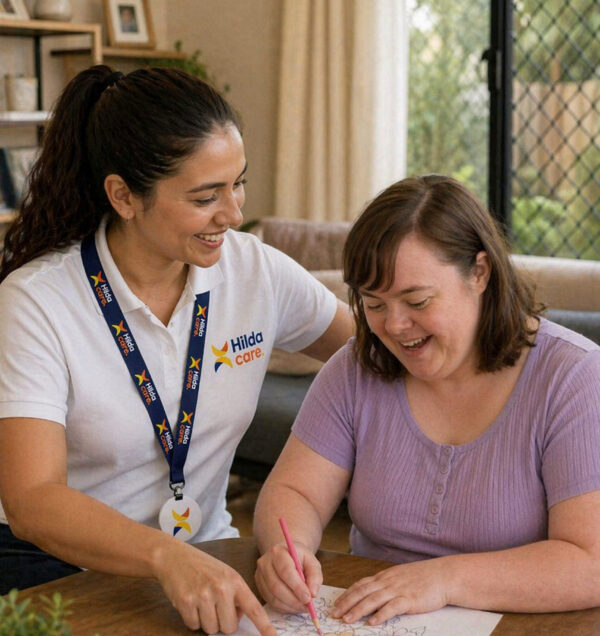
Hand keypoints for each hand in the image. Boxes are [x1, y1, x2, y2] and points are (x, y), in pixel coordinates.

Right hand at [154, 541, 277, 634]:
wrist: (175, 557)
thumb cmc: (203, 568)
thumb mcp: (225, 574)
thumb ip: (236, 594)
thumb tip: (240, 617)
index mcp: (235, 581)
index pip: (254, 608)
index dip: (264, 626)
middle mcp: (222, 588)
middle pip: (229, 627)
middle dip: (222, 621)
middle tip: (214, 604)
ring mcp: (203, 595)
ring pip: (211, 629)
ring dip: (206, 620)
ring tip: (201, 600)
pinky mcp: (186, 602)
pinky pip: (194, 626)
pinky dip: (191, 619)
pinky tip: (190, 601)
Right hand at [255, 541, 322, 613]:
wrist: (285, 555)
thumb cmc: (299, 558)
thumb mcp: (311, 561)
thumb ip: (315, 575)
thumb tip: (313, 593)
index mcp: (278, 552)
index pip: (285, 571)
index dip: (297, 586)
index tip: (308, 598)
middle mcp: (265, 563)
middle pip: (276, 586)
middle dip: (293, 599)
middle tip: (307, 606)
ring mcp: (260, 576)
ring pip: (273, 597)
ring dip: (290, 606)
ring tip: (303, 607)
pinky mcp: (260, 587)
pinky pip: (271, 602)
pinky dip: (284, 608)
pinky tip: (294, 606)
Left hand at [331, 558, 449, 625]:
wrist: (442, 575)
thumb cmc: (422, 577)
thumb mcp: (399, 577)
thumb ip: (386, 584)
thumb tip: (372, 593)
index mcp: (384, 577)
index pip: (360, 585)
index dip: (347, 595)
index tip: (336, 604)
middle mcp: (387, 582)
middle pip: (362, 592)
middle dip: (346, 603)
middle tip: (334, 614)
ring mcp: (398, 590)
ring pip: (373, 600)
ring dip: (358, 610)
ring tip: (347, 619)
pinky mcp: (409, 599)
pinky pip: (392, 607)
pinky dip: (381, 615)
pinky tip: (372, 622)